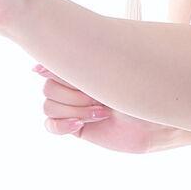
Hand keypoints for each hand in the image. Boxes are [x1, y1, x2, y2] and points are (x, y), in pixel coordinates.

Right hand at [32, 65, 158, 152]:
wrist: (155, 121)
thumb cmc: (140, 92)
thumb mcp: (108, 72)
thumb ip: (77, 63)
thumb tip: (35, 68)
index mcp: (82, 65)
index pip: (51, 65)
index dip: (57, 71)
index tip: (78, 78)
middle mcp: (75, 84)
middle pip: (49, 88)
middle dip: (74, 95)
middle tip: (101, 98)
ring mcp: (73, 106)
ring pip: (49, 107)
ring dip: (75, 110)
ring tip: (102, 112)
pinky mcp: (76, 127)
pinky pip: (50, 126)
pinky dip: (61, 125)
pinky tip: (80, 124)